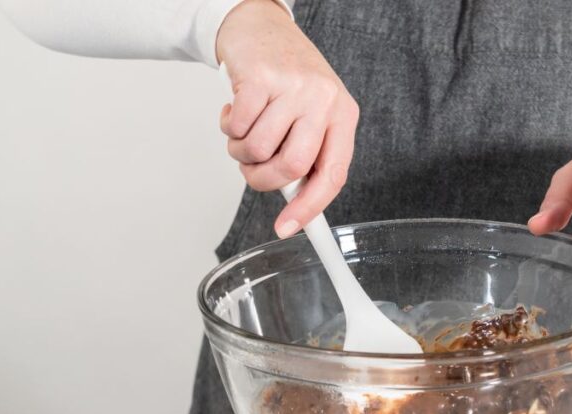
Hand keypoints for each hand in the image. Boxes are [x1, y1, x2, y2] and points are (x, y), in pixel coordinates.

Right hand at [216, 0, 358, 236]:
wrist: (259, 26)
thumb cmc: (285, 78)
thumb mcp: (309, 114)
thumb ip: (306, 153)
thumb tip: (295, 206)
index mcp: (343, 115)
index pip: (333, 175)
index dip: (309, 208)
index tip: (287, 228)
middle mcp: (324, 100)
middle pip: (292, 167)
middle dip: (263, 180)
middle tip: (251, 171)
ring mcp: (293, 87)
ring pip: (259, 150)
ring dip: (240, 151)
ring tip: (243, 131)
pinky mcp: (260, 77)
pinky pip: (238, 127)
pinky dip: (228, 127)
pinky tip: (234, 109)